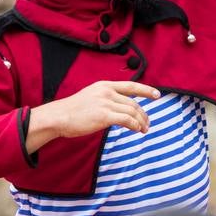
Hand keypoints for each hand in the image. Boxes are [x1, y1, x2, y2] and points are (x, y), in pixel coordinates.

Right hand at [25, 80, 161, 153]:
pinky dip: (135, 125)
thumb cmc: (72, 111)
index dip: (146, 90)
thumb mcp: (90, 97)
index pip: (130, 85)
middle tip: (147, 124)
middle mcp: (107, 92)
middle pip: (133, 103)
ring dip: (141, 122)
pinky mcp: (104, 116)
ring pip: (132, 112)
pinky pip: (127, 120)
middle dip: (143, 114)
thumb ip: (105, 99)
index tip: (157, 95)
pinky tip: (136, 130)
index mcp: (104, 85)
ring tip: (143, 130)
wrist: (59, 116)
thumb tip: (118, 110)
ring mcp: (106, 103)